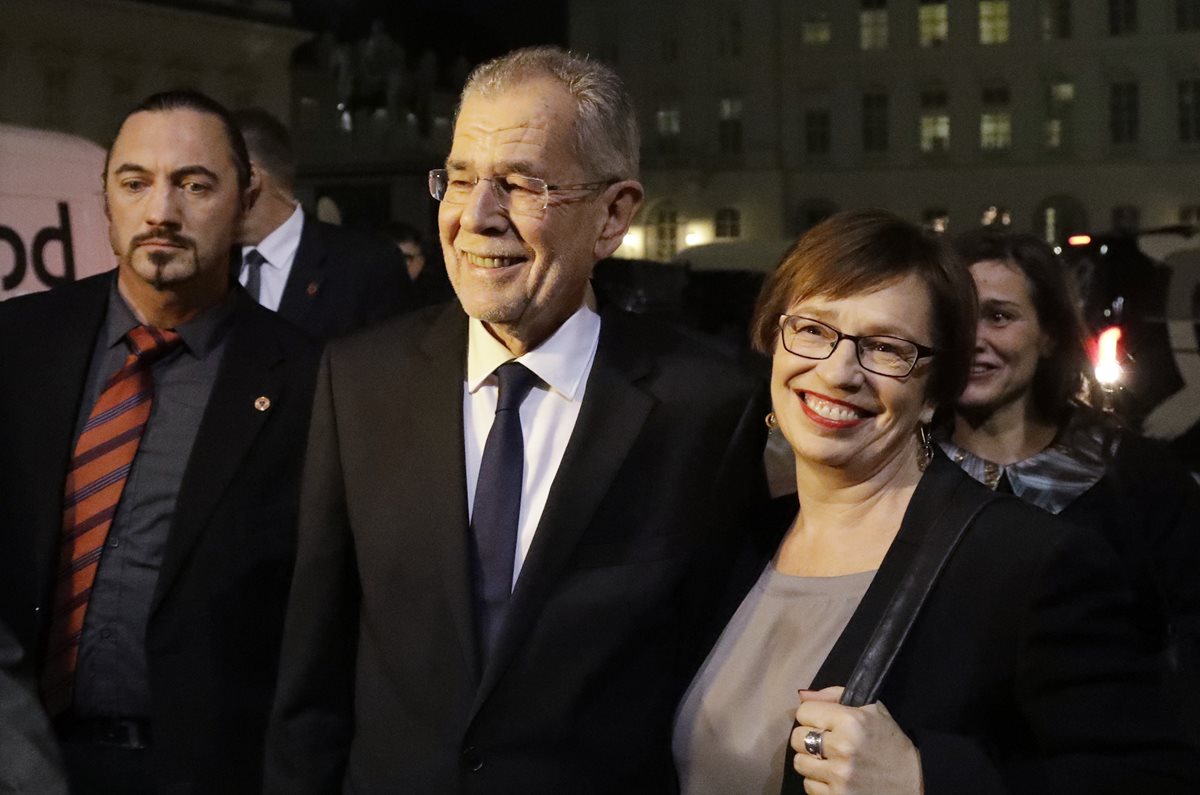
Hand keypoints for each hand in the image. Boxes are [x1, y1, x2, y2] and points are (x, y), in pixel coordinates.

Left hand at [791, 686, 922, 794]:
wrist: (915, 782)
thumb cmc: (890, 744)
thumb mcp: (872, 711)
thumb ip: (835, 696)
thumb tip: (801, 695)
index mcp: (851, 721)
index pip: (804, 711)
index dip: (813, 716)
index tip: (824, 723)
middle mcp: (842, 748)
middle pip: (796, 738)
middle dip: (808, 738)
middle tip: (826, 743)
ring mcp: (839, 776)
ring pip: (800, 763)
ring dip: (812, 762)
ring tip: (831, 761)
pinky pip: (809, 786)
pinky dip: (819, 782)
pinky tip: (835, 778)